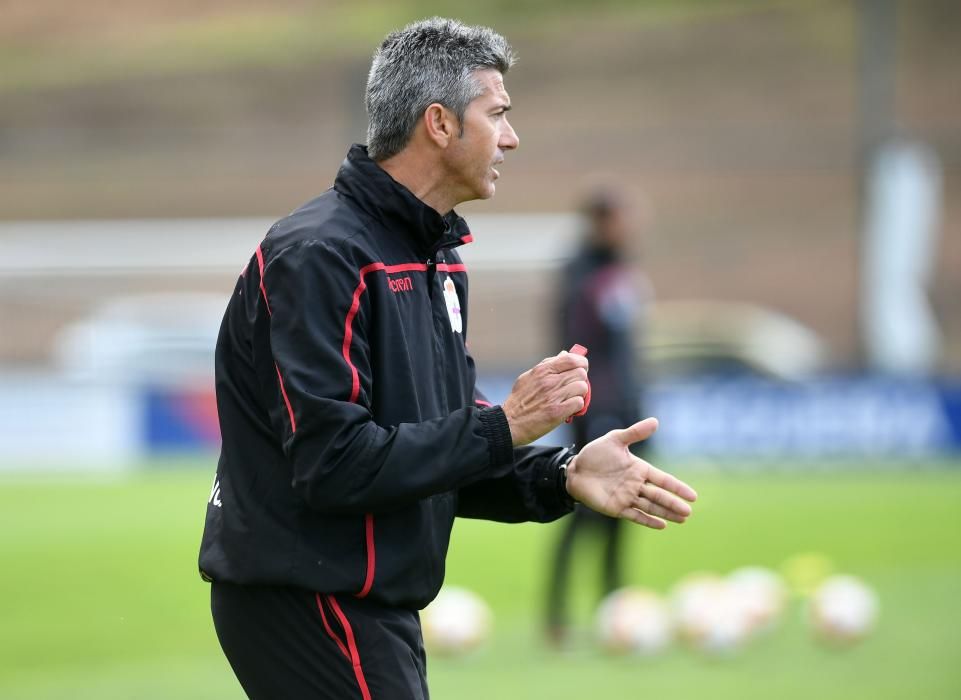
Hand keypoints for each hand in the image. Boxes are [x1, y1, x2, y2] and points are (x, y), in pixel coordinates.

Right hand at [501, 350, 589, 444]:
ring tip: (570, 399)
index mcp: (542, 370)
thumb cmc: (519, 401)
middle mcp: (549, 381)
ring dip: (580, 394)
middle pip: (580, 373)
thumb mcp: (529, 377)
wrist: (509, 423)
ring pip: (582, 387)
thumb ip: (547, 365)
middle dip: (580, 380)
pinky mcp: (557, 412)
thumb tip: (564, 354)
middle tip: (574, 388)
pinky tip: (569, 409)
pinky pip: (579, 403)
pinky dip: (577, 406)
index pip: (572, 359)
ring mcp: (554, 396)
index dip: (582, 363)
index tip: (582, 368)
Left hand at [565, 417, 696, 528]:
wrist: (574, 469)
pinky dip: (648, 521)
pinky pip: (635, 515)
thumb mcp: (615, 440)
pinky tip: (662, 525)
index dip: (677, 487)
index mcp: (639, 469)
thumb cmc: (595, 454)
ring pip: (651, 507)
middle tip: (689, 512)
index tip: (693, 496)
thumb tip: (655, 421)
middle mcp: (636, 485)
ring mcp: (627, 497)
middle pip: (659, 496)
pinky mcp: (617, 508)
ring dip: (666, 513)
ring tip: (682, 519)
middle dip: (674, 503)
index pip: (663, 480)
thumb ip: (635, 433)